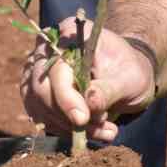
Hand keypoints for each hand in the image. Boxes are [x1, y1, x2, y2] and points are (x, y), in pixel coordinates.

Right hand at [20, 20, 154, 142]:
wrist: (125, 78)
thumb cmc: (130, 71)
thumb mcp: (130, 78)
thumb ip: (109, 89)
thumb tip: (90, 104)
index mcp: (70, 34)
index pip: (57, 67)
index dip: (66, 96)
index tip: (82, 119)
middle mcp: (47, 50)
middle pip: (41, 88)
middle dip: (67, 115)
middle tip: (99, 125)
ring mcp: (38, 72)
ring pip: (39, 105)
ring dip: (69, 126)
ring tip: (105, 130)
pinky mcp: (37, 94)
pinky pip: (42, 117)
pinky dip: (65, 130)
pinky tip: (92, 132)